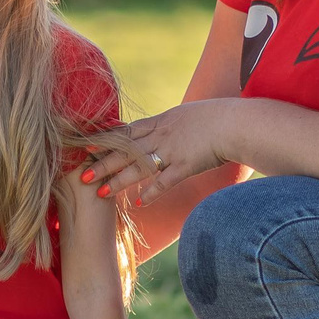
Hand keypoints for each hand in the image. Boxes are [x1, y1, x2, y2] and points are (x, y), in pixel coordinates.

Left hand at [79, 101, 236, 208]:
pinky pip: (165, 181)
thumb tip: (166, 127)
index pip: (127, 132)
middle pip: (126, 150)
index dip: (106, 139)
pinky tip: (138, 203)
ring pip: (138, 166)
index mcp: (162, 121)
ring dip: (118, 180)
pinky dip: (151, 192)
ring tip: (100, 191)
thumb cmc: (217, 117)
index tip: (87, 145)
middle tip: (82, 173)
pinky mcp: (186, 165)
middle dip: (103, 162)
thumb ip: (173, 123)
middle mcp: (162, 135)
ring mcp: (173, 150)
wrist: (236, 122)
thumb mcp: (188, 115)